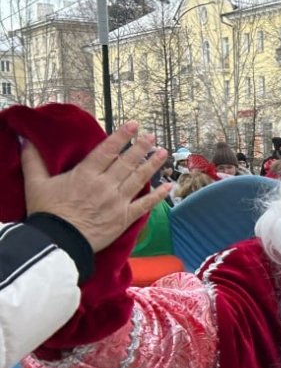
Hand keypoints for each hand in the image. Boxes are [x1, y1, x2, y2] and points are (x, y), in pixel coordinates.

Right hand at [23, 121, 170, 251]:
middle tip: (152, 136)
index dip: (122, 136)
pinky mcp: (124, 218)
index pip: (108, 150)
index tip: (133, 125)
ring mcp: (117, 202)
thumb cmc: (46, 212)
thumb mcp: (36, 183)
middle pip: (127, 162)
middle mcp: (105, 185)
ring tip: (163, 153)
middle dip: (141, 147)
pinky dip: (158, 195)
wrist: (58, 242)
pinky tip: (168, 186)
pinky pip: (145, 205)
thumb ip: (33, 161)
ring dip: (152, 165)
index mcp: (86, 174)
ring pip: (139, 179)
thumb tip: (25, 140)